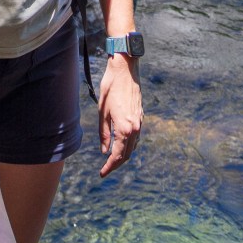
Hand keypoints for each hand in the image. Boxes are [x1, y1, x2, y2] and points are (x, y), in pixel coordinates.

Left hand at [98, 55, 141, 176]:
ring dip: (123, 156)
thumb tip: (105, 151)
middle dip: (116, 164)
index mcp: (124, 128)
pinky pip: (135, 137)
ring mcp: (139, 122)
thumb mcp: (102, 111)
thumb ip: (104, 133)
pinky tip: (121, 145)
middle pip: (127, 154)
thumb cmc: (111, 88)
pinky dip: (128, 145)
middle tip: (105, 170)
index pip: (117, 155)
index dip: (109, 166)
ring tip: (111, 160)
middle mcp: (135, 128)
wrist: (125, 70)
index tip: (102, 173)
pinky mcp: (140, 117)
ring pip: (132, 147)